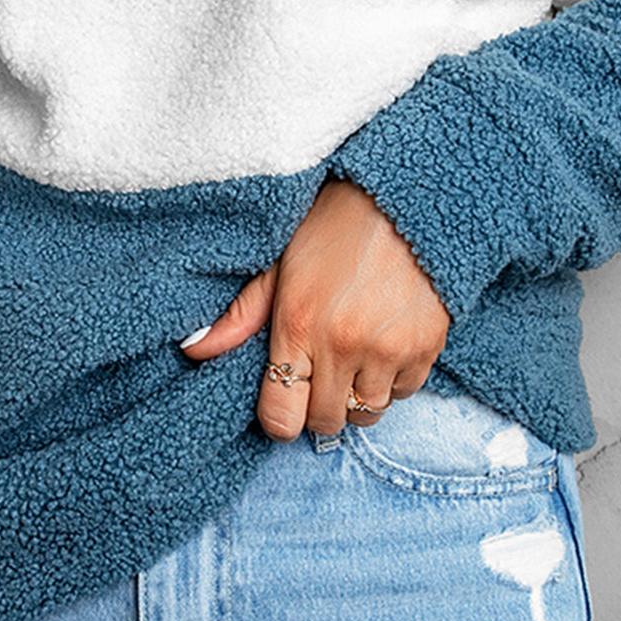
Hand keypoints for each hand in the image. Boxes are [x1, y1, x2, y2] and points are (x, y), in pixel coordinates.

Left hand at [181, 178, 450, 438]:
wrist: (402, 198)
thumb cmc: (332, 228)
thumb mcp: (278, 264)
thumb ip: (239, 315)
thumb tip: (193, 351)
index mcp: (298, 325)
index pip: (282, 416)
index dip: (280, 418)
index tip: (285, 401)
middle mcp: (343, 345)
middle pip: (326, 423)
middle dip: (318, 406)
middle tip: (320, 373)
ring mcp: (389, 349)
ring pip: (368, 413)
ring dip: (357, 395)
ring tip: (354, 356)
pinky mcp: (427, 346)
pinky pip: (406, 392)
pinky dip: (394, 379)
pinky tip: (385, 343)